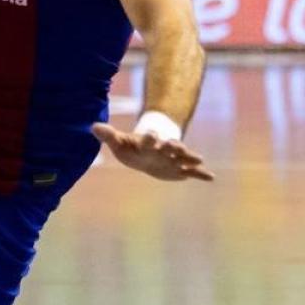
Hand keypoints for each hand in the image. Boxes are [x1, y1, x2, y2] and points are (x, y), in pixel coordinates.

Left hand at [92, 123, 213, 181]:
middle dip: (173, 146)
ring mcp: (173, 158)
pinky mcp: (179, 168)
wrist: (146, 150)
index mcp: (147, 143)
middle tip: (177, 145)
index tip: (153, 135)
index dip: (150, 137)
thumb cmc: (130, 147)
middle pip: (169, 146)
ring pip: (183, 157)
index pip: (148, 139)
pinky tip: (211, 177)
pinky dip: (200, 174)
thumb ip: (108, 136)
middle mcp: (162, 149)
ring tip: (199, 160)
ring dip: (190, 158)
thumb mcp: (118, 142)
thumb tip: (93, 127)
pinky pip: (192, 171)